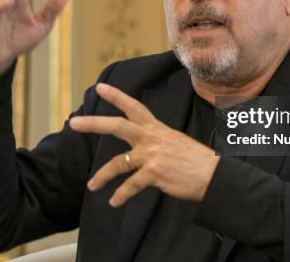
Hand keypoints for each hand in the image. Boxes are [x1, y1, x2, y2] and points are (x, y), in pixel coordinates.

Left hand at [69, 83, 219, 206]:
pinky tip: (114, 202)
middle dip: (94, 124)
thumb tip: (144, 147)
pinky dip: (121, 195)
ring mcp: (152, 155)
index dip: (116, 96)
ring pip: (118, 162)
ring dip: (102, 175)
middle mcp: (152, 138)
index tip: (100, 88)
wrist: (214, 175)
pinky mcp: (155, 172)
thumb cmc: (198, 161)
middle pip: (118, 126)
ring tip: (92, 185)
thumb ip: (158, 141)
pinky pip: (131, 185)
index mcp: (157, 129)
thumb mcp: (177, 142)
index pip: (134, 107)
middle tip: (74, 123)